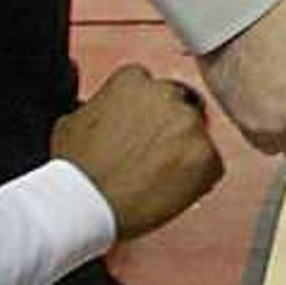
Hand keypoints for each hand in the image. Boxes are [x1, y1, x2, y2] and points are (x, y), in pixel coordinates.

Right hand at [50, 65, 225, 243]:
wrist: (85, 205)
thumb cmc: (77, 169)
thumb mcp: (74, 119)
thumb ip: (100, 104)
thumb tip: (105, 107)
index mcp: (134, 79)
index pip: (152, 89)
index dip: (146, 114)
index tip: (140, 131)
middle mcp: (167, 94)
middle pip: (178, 108)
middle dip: (167, 129)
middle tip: (149, 155)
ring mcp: (190, 125)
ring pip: (196, 136)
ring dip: (182, 152)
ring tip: (155, 175)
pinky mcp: (207, 156)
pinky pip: (211, 165)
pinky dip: (197, 178)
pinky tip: (169, 188)